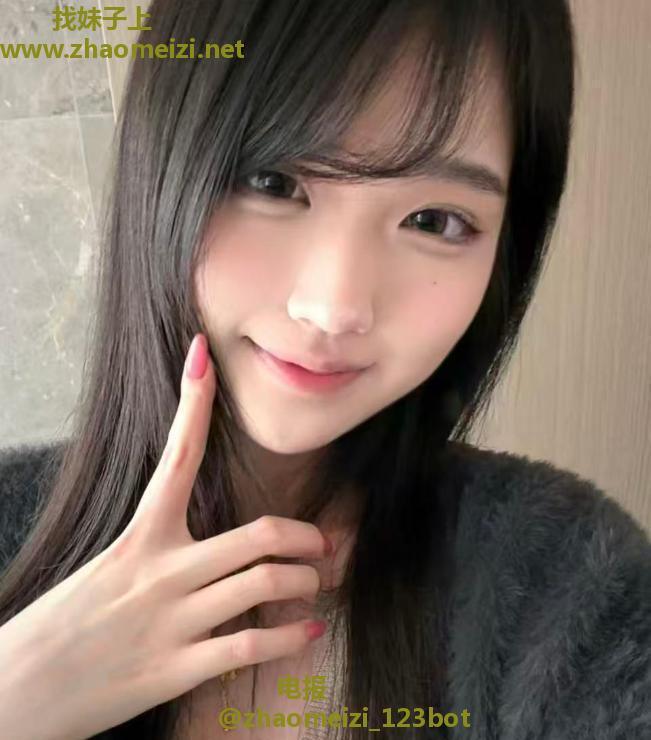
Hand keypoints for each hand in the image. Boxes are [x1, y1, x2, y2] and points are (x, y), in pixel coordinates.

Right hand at [0, 333, 328, 739]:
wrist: (16, 692)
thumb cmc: (64, 623)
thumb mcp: (109, 567)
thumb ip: (157, 550)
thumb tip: (211, 547)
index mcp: (141, 535)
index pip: (176, 453)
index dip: (193, 399)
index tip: (204, 355)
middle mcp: (161, 570)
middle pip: (259, 535)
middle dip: (305, 535)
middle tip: (324, 542)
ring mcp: (172, 620)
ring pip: (266, 583)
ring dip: (305, 582)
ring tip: (314, 584)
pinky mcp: (176, 669)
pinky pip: (252, 644)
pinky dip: (292, 636)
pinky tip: (309, 630)